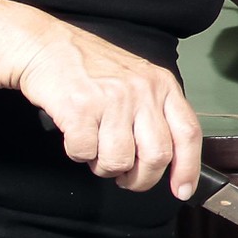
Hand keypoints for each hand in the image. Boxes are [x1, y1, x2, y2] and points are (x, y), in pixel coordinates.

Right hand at [18, 27, 202, 199]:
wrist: (49, 47)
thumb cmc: (93, 69)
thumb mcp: (139, 81)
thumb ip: (156, 114)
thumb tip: (168, 161)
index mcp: (163, 85)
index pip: (188, 133)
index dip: (188, 168)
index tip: (182, 190)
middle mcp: (143, 91)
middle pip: (157, 155)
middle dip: (141, 179)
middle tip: (127, 177)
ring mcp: (112, 99)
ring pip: (119, 161)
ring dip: (105, 166)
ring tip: (97, 147)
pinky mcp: (80, 108)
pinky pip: (85, 153)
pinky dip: (78, 154)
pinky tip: (76, 135)